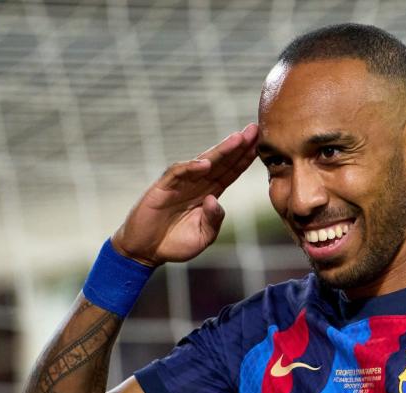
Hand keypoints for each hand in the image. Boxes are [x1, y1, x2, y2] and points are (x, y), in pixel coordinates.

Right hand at [111, 124, 258, 265]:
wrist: (145, 251)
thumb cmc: (175, 243)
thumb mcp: (203, 236)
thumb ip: (214, 220)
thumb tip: (215, 199)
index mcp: (209, 194)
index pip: (231, 172)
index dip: (244, 158)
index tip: (260, 144)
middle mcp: (197, 184)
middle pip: (221, 161)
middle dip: (238, 146)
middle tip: (254, 129)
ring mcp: (180, 183)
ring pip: (203, 162)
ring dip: (221, 150)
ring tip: (238, 139)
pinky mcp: (162, 187)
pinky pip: (177, 173)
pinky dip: (191, 167)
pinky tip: (205, 162)